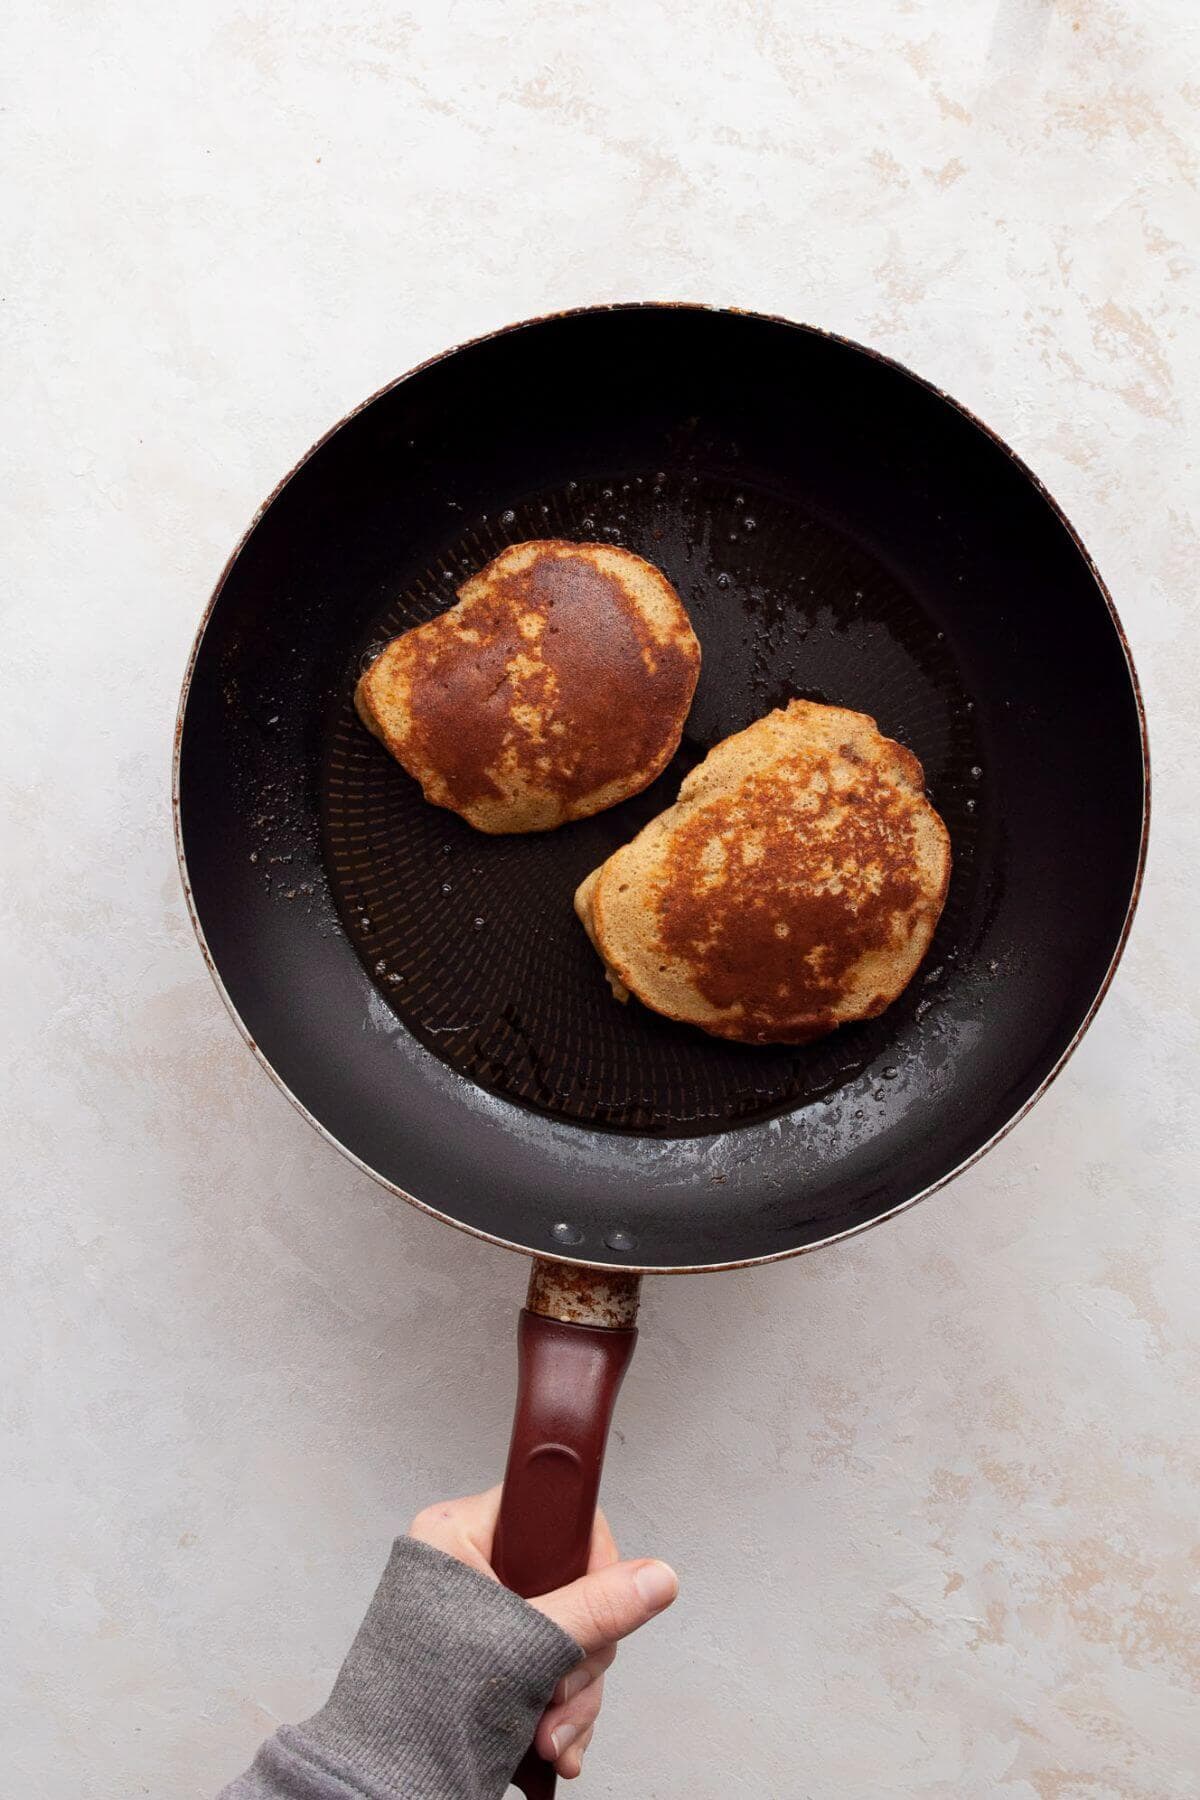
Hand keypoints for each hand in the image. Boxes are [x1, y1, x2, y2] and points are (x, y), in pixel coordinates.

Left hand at [410, 1487, 677, 1780]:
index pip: (553, 1512)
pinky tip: (552, 1746)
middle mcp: (469, 1567)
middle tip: (561, 1688)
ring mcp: (479, 1617)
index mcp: (461, 1533)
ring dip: (570, 1696)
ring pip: (564, 1635)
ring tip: (552, 1737)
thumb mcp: (523, 1645)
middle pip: (570, 1584)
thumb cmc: (415, 1703)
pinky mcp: (487, 1660)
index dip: (589, 1558)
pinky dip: (557, 1710)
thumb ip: (596, 1607)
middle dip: (579, 1655)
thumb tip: (657, 1578)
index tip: (603, 1603)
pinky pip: (545, 1667)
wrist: (373, 1783)